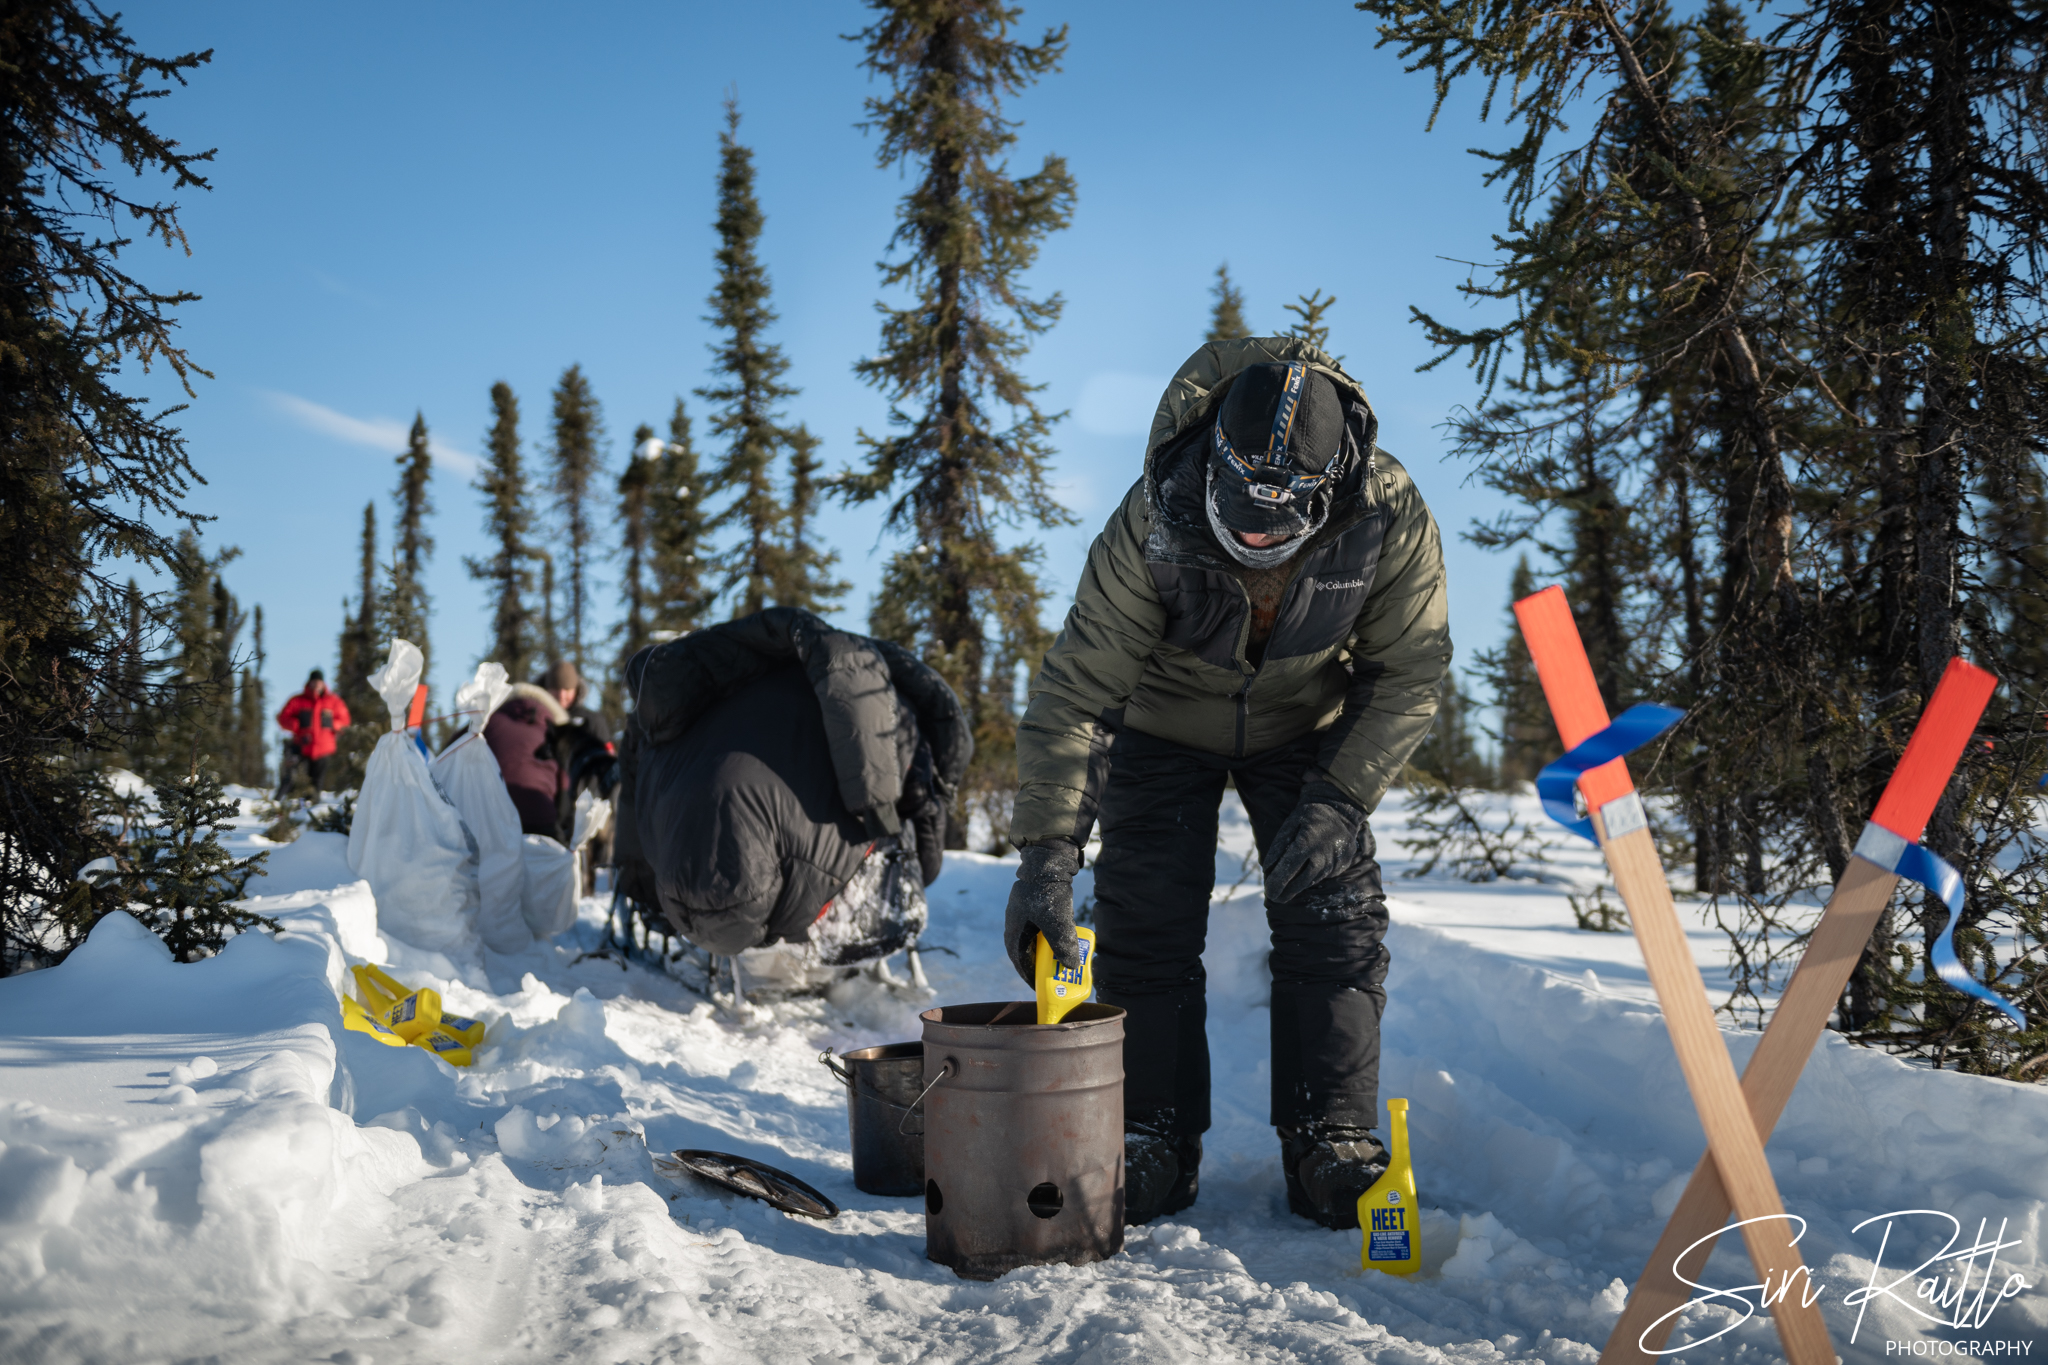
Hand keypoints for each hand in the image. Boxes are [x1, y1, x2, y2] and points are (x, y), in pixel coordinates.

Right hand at [1003, 840, 1081, 984]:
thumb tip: (1071, 966)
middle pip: (1026, 950)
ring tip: (1061, 958)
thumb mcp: (1057, 920)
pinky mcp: (1035, 904)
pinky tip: (1064, 936)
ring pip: (1035, 938)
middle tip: (1053, 975)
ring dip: (1047, 949)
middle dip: (1040, 964)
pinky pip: (1043, 927)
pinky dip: (1052, 935)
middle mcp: (1016, 922)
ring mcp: (1025, 912)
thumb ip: (1063, 944)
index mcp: (1014, 928)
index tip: (1039, 987)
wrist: (1048, 858)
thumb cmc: (1047, 890)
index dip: (1028, 975)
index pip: (1018, 959)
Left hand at [1263, 789, 1371, 902]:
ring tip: (1286, 891)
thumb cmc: (1310, 815)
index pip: (1289, 869)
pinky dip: (1312, 878)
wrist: (1340, 809)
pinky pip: (1324, 876)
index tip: (1269, 891)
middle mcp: (1323, 856)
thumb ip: (1279, 846)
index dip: (1277, 882)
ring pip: (1313, 880)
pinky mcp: (1342, 864)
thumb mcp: (1290, 824)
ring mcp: (1335, 862)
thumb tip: (1268, 869)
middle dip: (1287, 891)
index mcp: (1307, 844)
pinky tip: (1303, 877)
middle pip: (1302, 881)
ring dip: (1299, 886)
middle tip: (1275, 897)